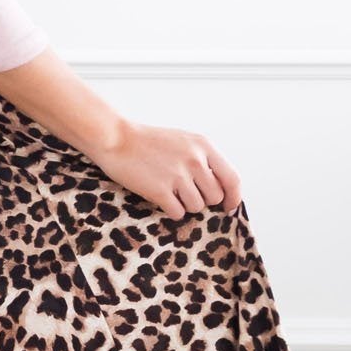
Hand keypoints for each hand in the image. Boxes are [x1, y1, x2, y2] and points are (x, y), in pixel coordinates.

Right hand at [86, 118, 242, 220]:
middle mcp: (194, 160)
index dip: (233, 197)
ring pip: (196, 207)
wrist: (116, 138)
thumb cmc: (148, 141)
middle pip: (214, 197)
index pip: (232, 179)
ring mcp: (177, 175)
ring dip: (185, 205)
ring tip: (169, 191)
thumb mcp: (183, 140)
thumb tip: (221, 187)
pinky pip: (178, 213)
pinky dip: (171, 210)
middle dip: (202, 200)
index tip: (228, 207)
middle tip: (185, 193)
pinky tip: (160, 198)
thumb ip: (203, 158)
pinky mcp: (160, 190)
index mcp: (203, 146)